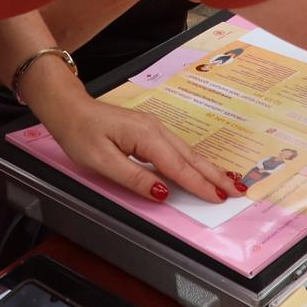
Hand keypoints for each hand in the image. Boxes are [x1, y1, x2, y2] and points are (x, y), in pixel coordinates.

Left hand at [21, 68, 234, 204]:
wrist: (69, 108)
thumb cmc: (81, 134)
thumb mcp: (102, 161)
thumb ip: (135, 178)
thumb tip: (163, 193)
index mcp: (146, 136)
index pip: (178, 167)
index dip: (200, 184)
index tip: (219, 198)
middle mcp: (156, 129)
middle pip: (190, 157)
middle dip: (215, 175)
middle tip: (237, 191)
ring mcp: (155, 128)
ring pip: (187, 152)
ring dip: (208, 168)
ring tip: (228, 182)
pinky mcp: (150, 131)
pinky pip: (178, 149)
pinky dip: (194, 160)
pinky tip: (202, 168)